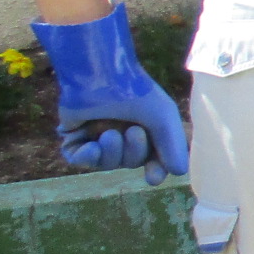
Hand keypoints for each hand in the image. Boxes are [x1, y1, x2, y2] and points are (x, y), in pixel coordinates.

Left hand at [34, 1, 188, 183]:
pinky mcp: (74, 137)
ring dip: (109, 153)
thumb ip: (173, 146)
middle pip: (129, 163)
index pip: (152, 159)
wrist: (100, 75)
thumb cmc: (136, 93)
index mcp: (146, 130)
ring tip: (108, 134)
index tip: (152, 177)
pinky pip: (80, 160)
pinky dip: (87, 157)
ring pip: (105, 163)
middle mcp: (122, 135)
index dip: (154, 170)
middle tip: (132, 131)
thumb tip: (179, 173)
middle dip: (132, 153)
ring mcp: (97, 137)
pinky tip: (91, 146)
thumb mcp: (164, 119)